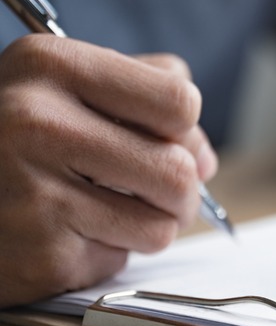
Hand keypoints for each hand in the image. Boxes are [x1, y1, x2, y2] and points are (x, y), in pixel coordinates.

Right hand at [0, 35, 216, 307]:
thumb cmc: (12, 136)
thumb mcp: (62, 84)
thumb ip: (144, 93)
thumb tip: (205, 155)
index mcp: (51, 66)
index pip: (179, 101)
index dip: (185, 127)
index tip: (166, 137)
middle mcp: (35, 123)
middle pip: (180, 171)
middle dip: (181, 190)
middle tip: (155, 190)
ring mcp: (32, 193)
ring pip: (162, 225)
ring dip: (149, 225)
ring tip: (108, 209)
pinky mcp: (37, 254)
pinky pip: (119, 259)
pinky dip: (107, 250)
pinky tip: (68, 232)